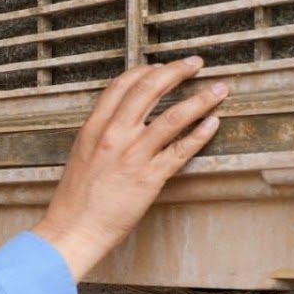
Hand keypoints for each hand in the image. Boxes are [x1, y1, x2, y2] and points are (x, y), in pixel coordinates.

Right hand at [32, 57, 226, 280]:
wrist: (74, 229)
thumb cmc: (76, 199)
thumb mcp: (81, 155)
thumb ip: (101, 134)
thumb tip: (120, 120)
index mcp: (94, 128)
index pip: (122, 86)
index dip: (145, 71)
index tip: (161, 65)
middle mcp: (114, 136)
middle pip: (149, 90)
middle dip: (176, 72)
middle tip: (195, 64)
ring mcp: (133, 156)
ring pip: (174, 117)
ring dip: (201, 99)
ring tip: (219, 90)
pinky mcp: (149, 178)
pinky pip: (181, 150)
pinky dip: (200, 133)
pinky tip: (212, 123)